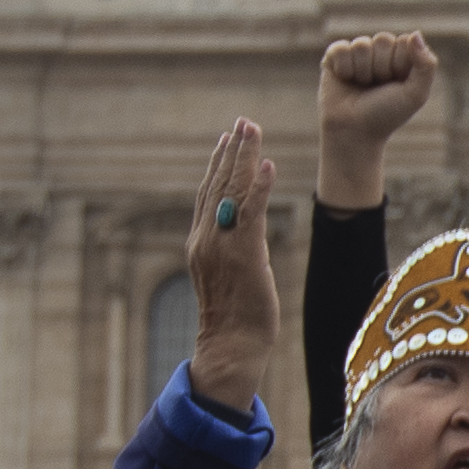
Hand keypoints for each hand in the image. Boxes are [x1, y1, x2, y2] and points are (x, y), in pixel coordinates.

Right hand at [182, 116, 278, 416]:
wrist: (230, 345)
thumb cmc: (234, 317)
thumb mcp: (227, 274)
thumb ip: (230, 247)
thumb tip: (244, 229)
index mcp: (200, 242)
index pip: (208, 193)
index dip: (217, 163)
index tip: (227, 137)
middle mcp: (206, 239)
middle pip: (218, 184)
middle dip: (232, 150)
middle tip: (243, 122)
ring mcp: (222, 246)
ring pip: (232, 191)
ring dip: (244, 158)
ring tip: (252, 130)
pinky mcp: (244, 256)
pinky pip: (251, 214)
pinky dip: (259, 188)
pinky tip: (268, 165)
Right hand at [316, 30, 437, 206]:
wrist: (354, 132)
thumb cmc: (386, 114)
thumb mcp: (415, 94)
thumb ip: (426, 65)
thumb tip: (415, 33)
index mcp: (401, 58)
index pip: (405, 41)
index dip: (400, 63)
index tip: (396, 84)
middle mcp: (380, 52)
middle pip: (383, 39)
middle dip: (381, 67)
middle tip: (377, 87)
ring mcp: (357, 53)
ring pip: (361, 44)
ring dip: (362, 71)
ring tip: (361, 86)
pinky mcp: (335, 57)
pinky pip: (341, 48)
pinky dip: (344, 68)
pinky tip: (345, 80)